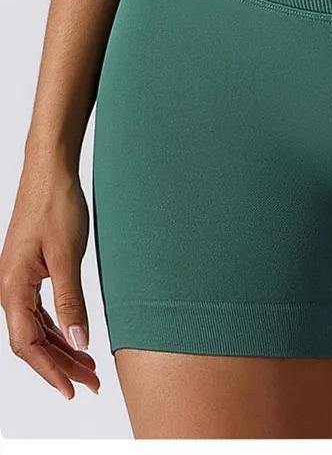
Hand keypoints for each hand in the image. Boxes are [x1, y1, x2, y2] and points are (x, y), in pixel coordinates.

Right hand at [0, 158, 99, 397]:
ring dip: (62, 347)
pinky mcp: (31, 269)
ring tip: (89, 366)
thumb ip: (70, 301)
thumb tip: (78, 341)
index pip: (28, 345)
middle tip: (91, 382)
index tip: (74, 389)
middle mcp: (10, 288)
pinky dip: (59, 326)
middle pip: (32, 341)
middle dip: (61, 365)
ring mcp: (19, 279)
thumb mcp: (67, 256)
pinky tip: (75, 335)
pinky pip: (40, 309)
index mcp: (13, 288)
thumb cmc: (56, 205)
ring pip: (37, 327)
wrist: (51, 171)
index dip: (51, 371)